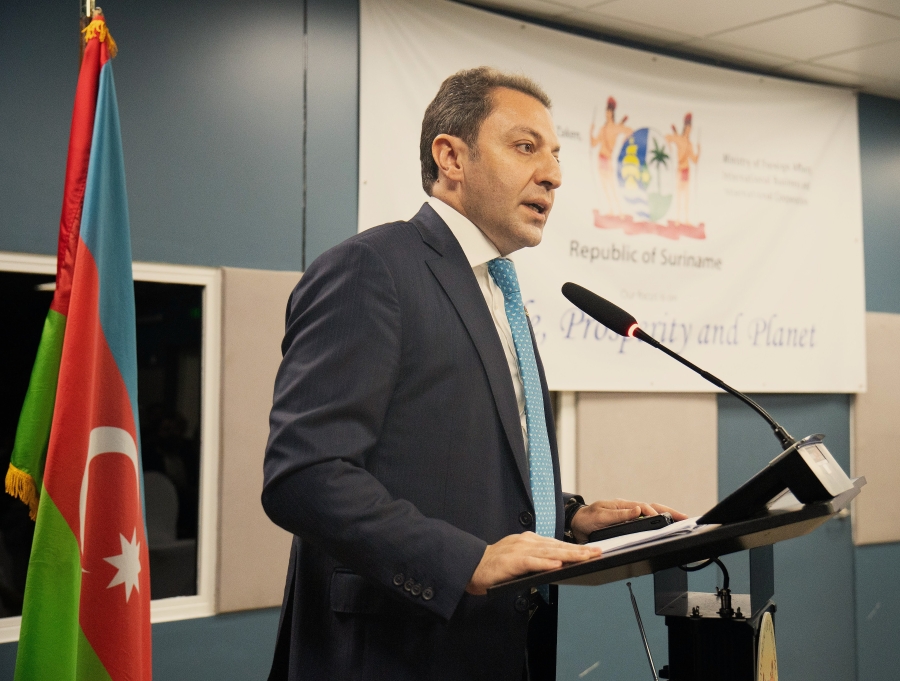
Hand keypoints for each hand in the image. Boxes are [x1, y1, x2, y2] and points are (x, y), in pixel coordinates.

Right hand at [465, 532, 600, 595]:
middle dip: (579, 550)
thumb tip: (556, 565)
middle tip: (597, 552)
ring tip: (585, 557)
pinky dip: (545, 563)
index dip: (575, 548)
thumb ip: (536, 560)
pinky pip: (531, 562)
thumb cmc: (494, 566)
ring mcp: (519, 550)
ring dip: (569, 555)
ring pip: (549, 552)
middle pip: (557, 546)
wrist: (471, 567)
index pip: (556, 544)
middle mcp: (526, 542)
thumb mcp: (519, 560)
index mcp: (528, 541)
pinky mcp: (511, 561)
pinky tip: (558, 564)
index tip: (591, 550)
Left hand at [570, 499, 688, 543]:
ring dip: (667, 517)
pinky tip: (665, 529)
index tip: (667, 519)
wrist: (575, 524)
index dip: (657, 513)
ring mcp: (629, 517)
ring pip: (651, 516)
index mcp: (623, 505)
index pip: (645, 508)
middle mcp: (628, 510)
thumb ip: (619, 514)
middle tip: (685, 517)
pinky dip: (657, 524)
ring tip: (681, 522)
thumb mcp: (601, 516)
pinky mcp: (627, 525)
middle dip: (670, 512)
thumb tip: (639, 510)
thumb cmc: (586, 518)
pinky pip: (645, 525)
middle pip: (653, 509)